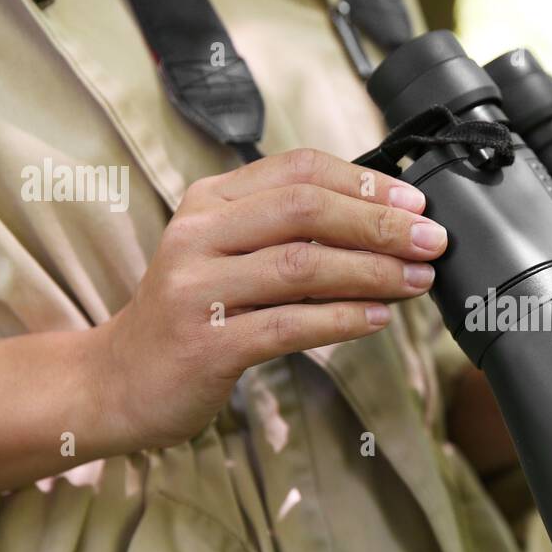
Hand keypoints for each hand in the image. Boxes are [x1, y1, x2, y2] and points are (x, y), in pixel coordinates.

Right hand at [97, 148, 446, 449]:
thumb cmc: (193, 315)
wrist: (118, 382)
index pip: (298, 170)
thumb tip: (384, 226)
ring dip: (372, 272)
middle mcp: (198, 236)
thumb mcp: (228, 255)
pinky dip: (342, 320)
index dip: (364, 183)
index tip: (416, 204)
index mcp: (210, 202)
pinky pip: (288, 325)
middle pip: (305, 211)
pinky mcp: (205, 345)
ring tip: (417, 280)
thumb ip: (289, 233)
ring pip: (301, 266)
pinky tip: (378, 319)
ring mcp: (196, 290)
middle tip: (433, 241)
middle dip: (379, 224)